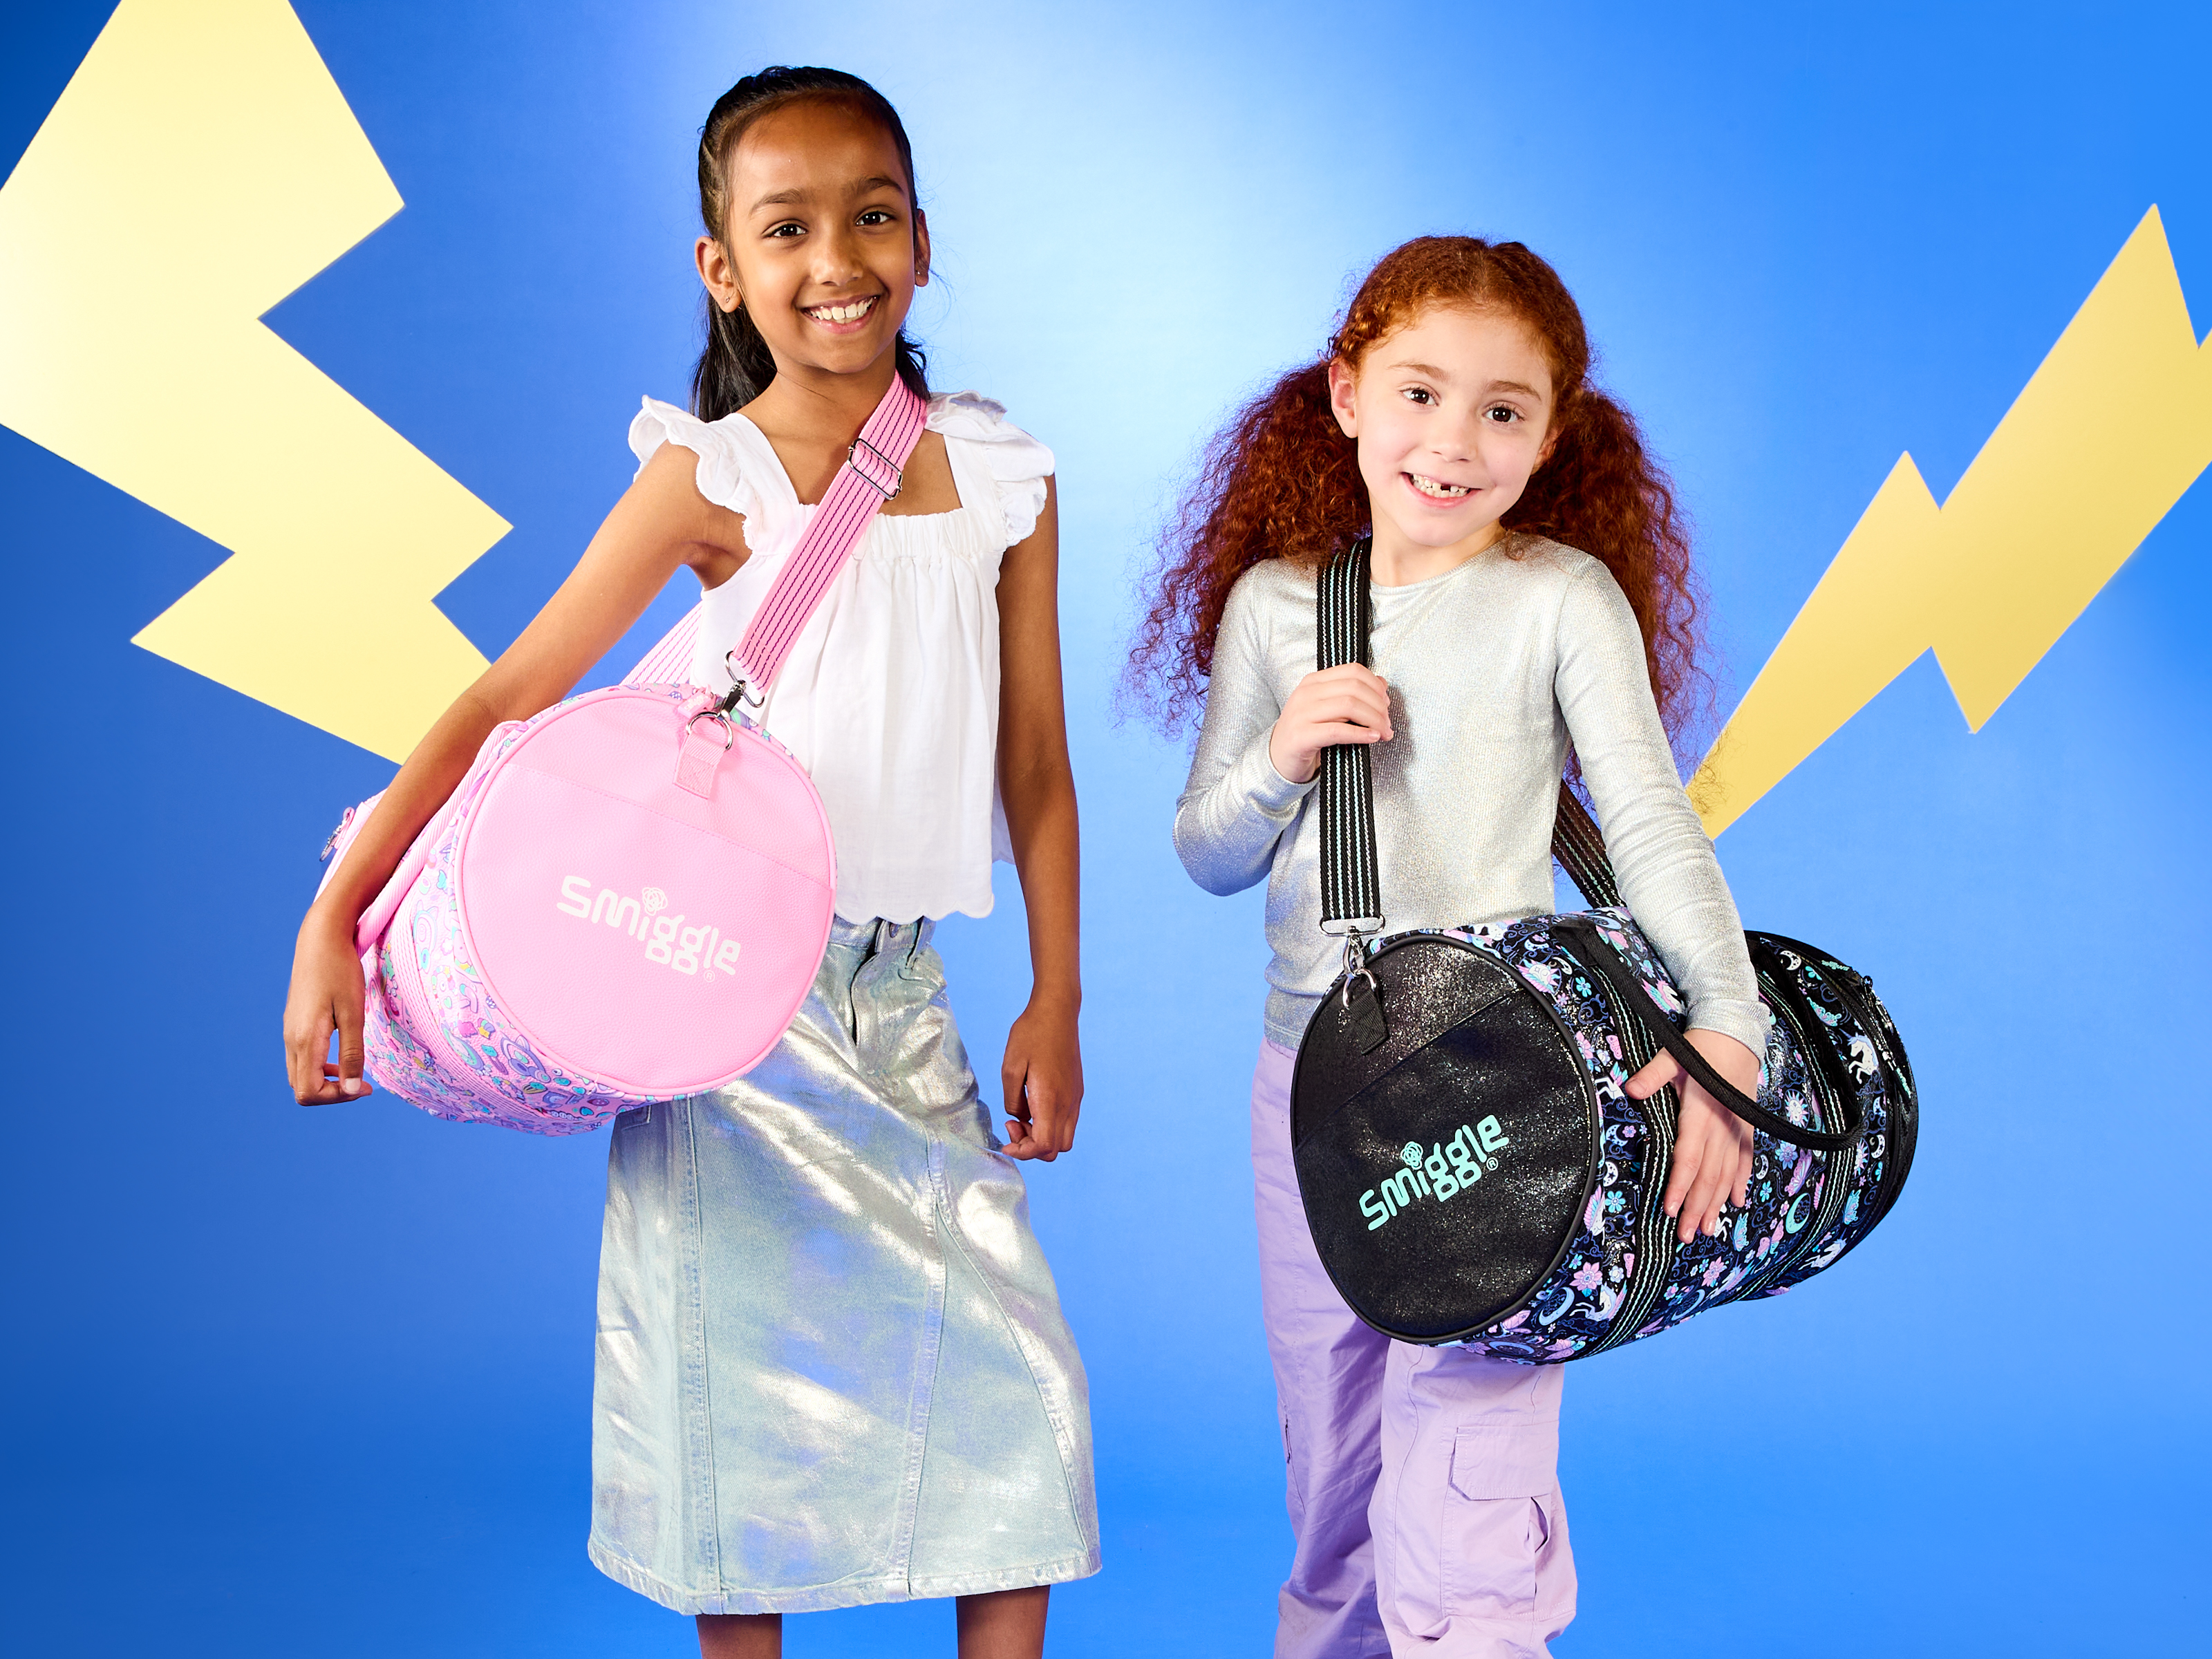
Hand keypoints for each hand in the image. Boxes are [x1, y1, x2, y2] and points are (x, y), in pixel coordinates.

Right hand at [283, 906, 375, 1105]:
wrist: (320, 939)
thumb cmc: (341, 972)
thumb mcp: (354, 1014)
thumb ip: (352, 1054)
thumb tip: (353, 1090)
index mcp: (305, 1040)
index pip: (307, 1093)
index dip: (336, 1098)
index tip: (365, 1087)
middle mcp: (291, 1039)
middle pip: (301, 1088)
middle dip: (332, 1093)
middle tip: (363, 1084)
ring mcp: (289, 1031)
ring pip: (299, 1074)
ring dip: (326, 1081)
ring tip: (355, 1071)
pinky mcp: (293, 1023)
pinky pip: (301, 1058)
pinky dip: (320, 1066)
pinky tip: (341, 1054)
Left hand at [1000, 997, 1081, 1161]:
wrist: (1057, 1011)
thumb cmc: (1031, 1034)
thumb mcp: (1010, 1067)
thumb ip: (1012, 1100)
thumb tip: (1018, 1116)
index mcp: (1050, 1099)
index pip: (1043, 1146)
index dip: (1022, 1152)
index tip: (1005, 1142)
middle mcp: (1068, 1104)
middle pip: (1055, 1150)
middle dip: (1031, 1148)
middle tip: (1012, 1125)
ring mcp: (1075, 1098)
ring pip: (1064, 1139)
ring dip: (1042, 1138)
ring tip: (1022, 1117)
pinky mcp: (1076, 1092)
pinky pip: (1067, 1123)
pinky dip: (1050, 1126)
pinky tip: (1033, 1106)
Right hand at [1267, 664, 1391, 784]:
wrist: (1278, 758)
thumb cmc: (1306, 733)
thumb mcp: (1327, 708)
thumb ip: (1350, 694)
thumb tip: (1381, 683)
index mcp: (1313, 681)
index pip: (1353, 671)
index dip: (1376, 685)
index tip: (1386, 702)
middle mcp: (1306, 693)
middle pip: (1354, 688)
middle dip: (1378, 706)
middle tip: (1387, 722)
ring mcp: (1301, 713)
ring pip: (1349, 706)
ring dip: (1374, 720)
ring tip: (1383, 732)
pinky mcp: (1302, 736)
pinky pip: (1337, 730)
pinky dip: (1360, 733)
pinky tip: (1372, 737)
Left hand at [1625, 1028, 1760, 1243]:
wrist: (1737, 1034)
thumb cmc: (1700, 1047)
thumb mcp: (1672, 1056)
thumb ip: (1652, 1075)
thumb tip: (1630, 1088)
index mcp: (1700, 1112)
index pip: (1689, 1157)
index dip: (1680, 1185)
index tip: (1671, 1210)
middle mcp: (1721, 1126)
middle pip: (1708, 1175)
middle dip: (1697, 1207)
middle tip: (1687, 1236)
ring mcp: (1736, 1128)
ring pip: (1727, 1173)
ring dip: (1717, 1203)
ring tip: (1709, 1230)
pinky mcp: (1746, 1126)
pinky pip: (1745, 1160)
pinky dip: (1740, 1182)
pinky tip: (1736, 1203)